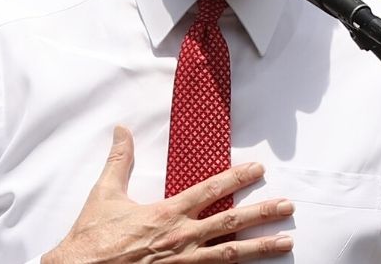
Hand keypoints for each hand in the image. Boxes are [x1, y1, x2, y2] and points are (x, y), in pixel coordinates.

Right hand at [42, 126, 293, 262]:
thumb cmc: (92, 239)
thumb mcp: (105, 193)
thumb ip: (119, 160)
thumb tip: (122, 130)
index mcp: (166, 213)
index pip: (210, 190)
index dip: (237, 177)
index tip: (259, 170)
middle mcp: (181, 238)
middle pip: (230, 222)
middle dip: (262, 213)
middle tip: (288, 207)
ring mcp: (183, 262)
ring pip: (230, 254)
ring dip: (261, 247)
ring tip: (287, 243)